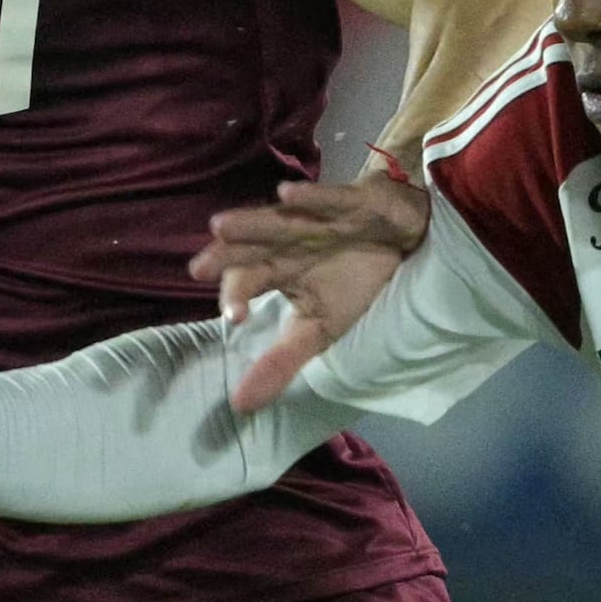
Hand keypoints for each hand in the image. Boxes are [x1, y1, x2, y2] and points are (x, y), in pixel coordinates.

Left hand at [183, 171, 427, 409]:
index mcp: (279, 270)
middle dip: (227, 255)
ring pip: (281, 221)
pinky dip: (311, 197)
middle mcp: (289, 242)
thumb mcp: (318, 330)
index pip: (249, 282)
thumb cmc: (351, 279)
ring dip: (253, 222)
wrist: (401, 239)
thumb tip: (240, 407)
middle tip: (199, 268)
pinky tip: (287, 194)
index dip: (236, 296)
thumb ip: (279, 363)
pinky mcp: (349, 203)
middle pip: (254, 249)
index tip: (231, 318)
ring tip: (221, 226)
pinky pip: (329, 200)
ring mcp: (317, 220)